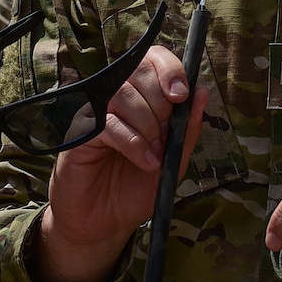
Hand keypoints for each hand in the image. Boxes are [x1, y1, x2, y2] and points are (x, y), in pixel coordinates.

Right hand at [31, 46, 207, 281]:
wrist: (106, 223)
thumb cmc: (136, 189)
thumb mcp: (173, 160)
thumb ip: (186, 128)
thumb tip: (202, 91)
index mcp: (140, 97)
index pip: (152, 58)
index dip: (169, 68)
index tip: (181, 95)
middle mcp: (116, 98)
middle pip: (139, 70)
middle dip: (160, 104)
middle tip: (164, 137)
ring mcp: (95, 113)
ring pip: (124, 94)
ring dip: (148, 126)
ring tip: (154, 156)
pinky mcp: (80, 133)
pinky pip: (109, 122)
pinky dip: (133, 142)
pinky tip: (144, 162)